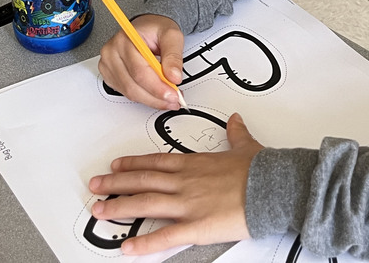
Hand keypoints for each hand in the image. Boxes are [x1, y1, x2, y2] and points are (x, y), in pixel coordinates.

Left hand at [88, 113, 261, 254]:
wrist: (274, 187)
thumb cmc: (260, 169)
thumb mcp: (246, 146)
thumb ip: (236, 133)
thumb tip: (235, 120)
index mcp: (195, 164)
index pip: (155, 162)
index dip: (132, 164)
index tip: (115, 165)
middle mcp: (185, 182)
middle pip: (143, 181)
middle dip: (115, 184)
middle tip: (94, 186)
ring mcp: (188, 204)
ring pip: (146, 203)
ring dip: (120, 207)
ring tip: (99, 211)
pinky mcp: (196, 227)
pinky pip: (165, 237)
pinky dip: (144, 244)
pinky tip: (127, 248)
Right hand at [99, 14, 185, 109]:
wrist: (146, 29)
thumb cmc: (155, 30)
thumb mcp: (172, 35)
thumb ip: (173, 56)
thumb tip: (174, 77)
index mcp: (125, 39)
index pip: (139, 71)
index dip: (157, 87)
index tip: (173, 94)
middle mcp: (112, 52)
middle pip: (132, 85)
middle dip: (156, 97)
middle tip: (174, 99)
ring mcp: (108, 65)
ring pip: (129, 92)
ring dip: (151, 99)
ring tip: (167, 97)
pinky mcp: (109, 75)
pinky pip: (126, 93)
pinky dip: (143, 97)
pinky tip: (154, 93)